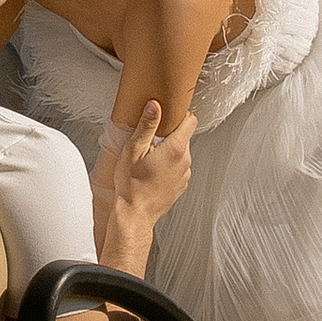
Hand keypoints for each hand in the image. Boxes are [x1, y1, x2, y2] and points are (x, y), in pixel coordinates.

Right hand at [95, 99, 194, 234]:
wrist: (135, 215)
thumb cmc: (131, 185)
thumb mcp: (133, 150)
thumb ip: (146, 125)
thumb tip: (154, 105)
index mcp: (175, 150)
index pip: (190, 120)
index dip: (180, 114)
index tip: (168, 114)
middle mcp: (185, 161)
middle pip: (184, 136)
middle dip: (169, 134)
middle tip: (150, 139)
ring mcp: (184, 175)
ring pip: (181, 153)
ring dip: (169, 151)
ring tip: (149, 158)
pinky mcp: (181, 185)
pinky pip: (178, 168)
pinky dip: (169, 166)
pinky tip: (153, 171)